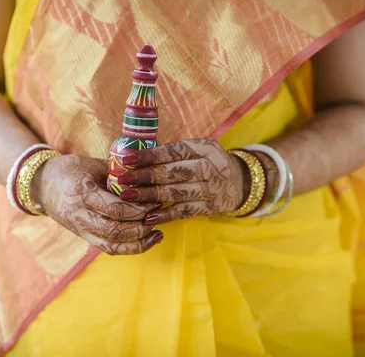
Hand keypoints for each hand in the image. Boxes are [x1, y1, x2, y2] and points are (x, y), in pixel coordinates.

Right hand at [32, 154, 163, 254]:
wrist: (41, 184)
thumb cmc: (70, 169)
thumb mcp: (92, 164)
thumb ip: (118, 173)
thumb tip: (147, 177)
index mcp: (82, 193)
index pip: (114, 209)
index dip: (138, 209)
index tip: (156, 201)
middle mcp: (78, 215)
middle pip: (114, 230)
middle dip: (141, 226)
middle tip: (159, 215)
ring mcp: (79, 229)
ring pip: (111, 245)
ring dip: (138, 242)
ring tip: (157, 233)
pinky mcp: (83, 236)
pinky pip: (107, 248)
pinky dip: (129, 248)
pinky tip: (146, 241)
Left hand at [117, 138, 248, 224]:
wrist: (241, 182)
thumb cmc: (209, 162)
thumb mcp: (199, 149)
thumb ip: (174, 153)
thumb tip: (136, 157)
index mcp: (206, 147)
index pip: (174, 151)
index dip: (149, 155)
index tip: (127, 159)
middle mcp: (212, 166)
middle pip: (174, 172)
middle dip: (145, 176)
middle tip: (123, 180)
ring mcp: (213, 188)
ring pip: (177, 192)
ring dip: (151, 196)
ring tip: (129, 197)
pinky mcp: (212, 207)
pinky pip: (185, 211)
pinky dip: (166, 215)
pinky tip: (149, 217)